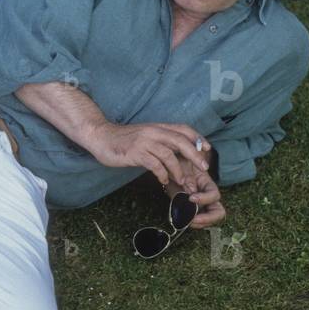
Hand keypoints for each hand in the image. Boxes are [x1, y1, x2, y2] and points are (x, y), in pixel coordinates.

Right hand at [89, 121, 210, 186]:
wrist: (101, 137)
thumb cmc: (123, 140)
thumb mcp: (145, 136)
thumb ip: (160, 142)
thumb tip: (177, 155)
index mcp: (158, 127)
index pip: (183, 129)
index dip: (198, 138)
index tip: (207, 149)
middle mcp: (154, 132)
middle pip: (181, 141)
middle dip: (195, 155)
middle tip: (203, 168)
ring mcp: (145, 142)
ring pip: (169, 155)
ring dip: (179, 171)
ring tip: (182, 182)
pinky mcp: (135, 153)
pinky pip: (155, 165)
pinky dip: (162, 174)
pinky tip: (163, 181)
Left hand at [167, 158, 224, 229]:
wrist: (171, 166)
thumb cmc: (180, 162)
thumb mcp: (183, 165)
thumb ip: (187, 176)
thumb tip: (191, 191)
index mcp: (207, 184)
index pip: (214, 195)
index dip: (205, 199)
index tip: (190, 198)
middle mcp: (207, 197)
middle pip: (218, 212)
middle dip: (208, 219)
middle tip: (193, 220)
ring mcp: (200, 205)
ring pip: (209, 220)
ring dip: (199, 224)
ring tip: (186, 221)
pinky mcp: (190, 210)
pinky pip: (196, 221)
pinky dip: (190, 223)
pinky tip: (181, 220)